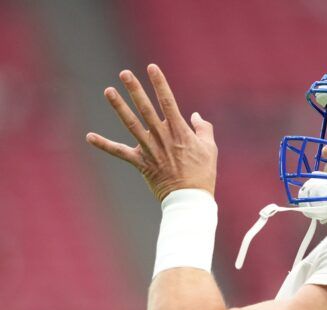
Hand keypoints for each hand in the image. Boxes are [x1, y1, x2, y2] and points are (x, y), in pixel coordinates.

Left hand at [86, 64, 216, 201]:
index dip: (159, 83)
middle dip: (135, 90)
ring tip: (108, 91)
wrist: (190, 198)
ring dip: (119, 107)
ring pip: (131, 125)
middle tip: (124, 73)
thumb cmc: (203, 173)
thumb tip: (195, 116)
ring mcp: (150, 150)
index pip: (168, 102)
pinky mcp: (141, 164)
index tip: (152, 67)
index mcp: (180, 131)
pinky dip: (104, 145)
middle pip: (146, 109)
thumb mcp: (210, 148)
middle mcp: (162, 137)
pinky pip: (120, 153)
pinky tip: (89, 136)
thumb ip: (203, 129)